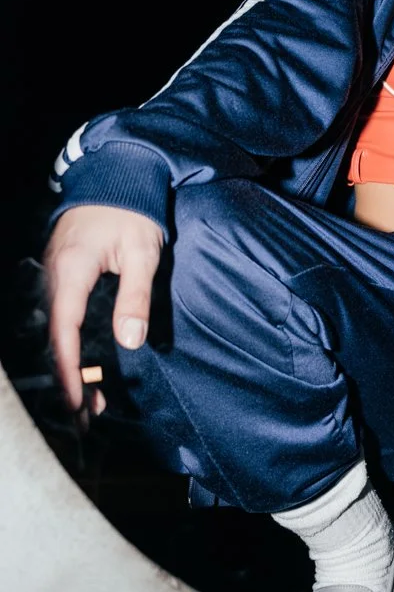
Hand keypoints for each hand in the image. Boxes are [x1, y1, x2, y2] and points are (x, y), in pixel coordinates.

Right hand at [44, 205, 163, 417]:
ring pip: (56, 331)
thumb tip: (129, 341)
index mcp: (71, 273)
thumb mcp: (142, 253)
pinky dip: (70, 345)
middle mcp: (55, 276)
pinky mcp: (63, 273)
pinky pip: (61, 317)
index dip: (69, 372)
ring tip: (89, 401)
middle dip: (68, 380)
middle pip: (54, 339)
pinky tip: (85, 364)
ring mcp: (55, 274)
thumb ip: (135, 297)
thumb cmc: (132, 210)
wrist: (118, 174)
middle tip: (85, 417)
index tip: (77, 403)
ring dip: (69, 366)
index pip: (64, 333)